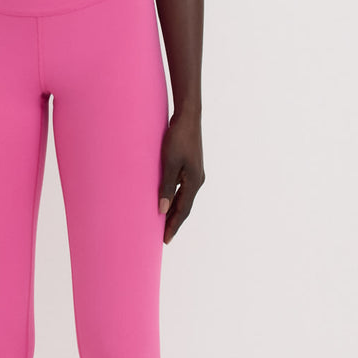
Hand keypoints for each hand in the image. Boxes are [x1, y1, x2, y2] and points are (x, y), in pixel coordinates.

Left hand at [157, 110, 204, 244]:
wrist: (188, 117)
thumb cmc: (178, 138)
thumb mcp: (169, 163)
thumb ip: (166, 186)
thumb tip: (161, 209)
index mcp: (194, 182)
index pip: (182, 210)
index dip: (173, 225)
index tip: (165, 240)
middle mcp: (197, 180)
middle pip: (184, 206)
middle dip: (174, 221)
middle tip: (163, 236)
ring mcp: (194, 173)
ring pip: (183, 197)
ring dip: (174, 210)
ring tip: (163, 222)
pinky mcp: (190, 166)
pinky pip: (181, 188)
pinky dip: (174, 197)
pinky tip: (166, 199)